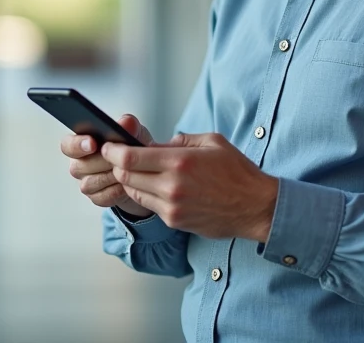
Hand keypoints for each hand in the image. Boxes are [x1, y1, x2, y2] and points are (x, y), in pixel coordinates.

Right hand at [60, 115, 154, 217]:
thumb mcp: (135, 132)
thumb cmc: (133, 149)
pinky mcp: (96, 197)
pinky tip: (125, 185)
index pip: (68, 145)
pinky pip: (101, 197)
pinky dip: (115, 191)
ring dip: (109, 177)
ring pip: (89, 183)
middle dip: (101, 162)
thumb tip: (126, 123)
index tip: (92, 143)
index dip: (77, 145)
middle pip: (79, 166)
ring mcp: (87, 182)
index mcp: (82, 144)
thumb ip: (129, 125)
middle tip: (119, 159)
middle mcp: (80, 163)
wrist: (144, 173)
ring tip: (125, 171)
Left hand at [101, 132, 277, 241]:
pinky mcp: (175, 221)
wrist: (255, 207)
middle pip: (125, 175)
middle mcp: (172, 186)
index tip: (108, 145)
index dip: (113, 150)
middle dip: (117, 164)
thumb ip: (180, 141)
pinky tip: (154, 186)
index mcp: (180, 162)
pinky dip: (146, 194)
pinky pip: (149, 206)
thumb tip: (157, 145)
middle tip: (118, 156)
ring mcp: (172, 207)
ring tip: (136, 170)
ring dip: (130, 180)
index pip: (130, 157)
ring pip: (133, 192)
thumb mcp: (212, 142)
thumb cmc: (236, 171)